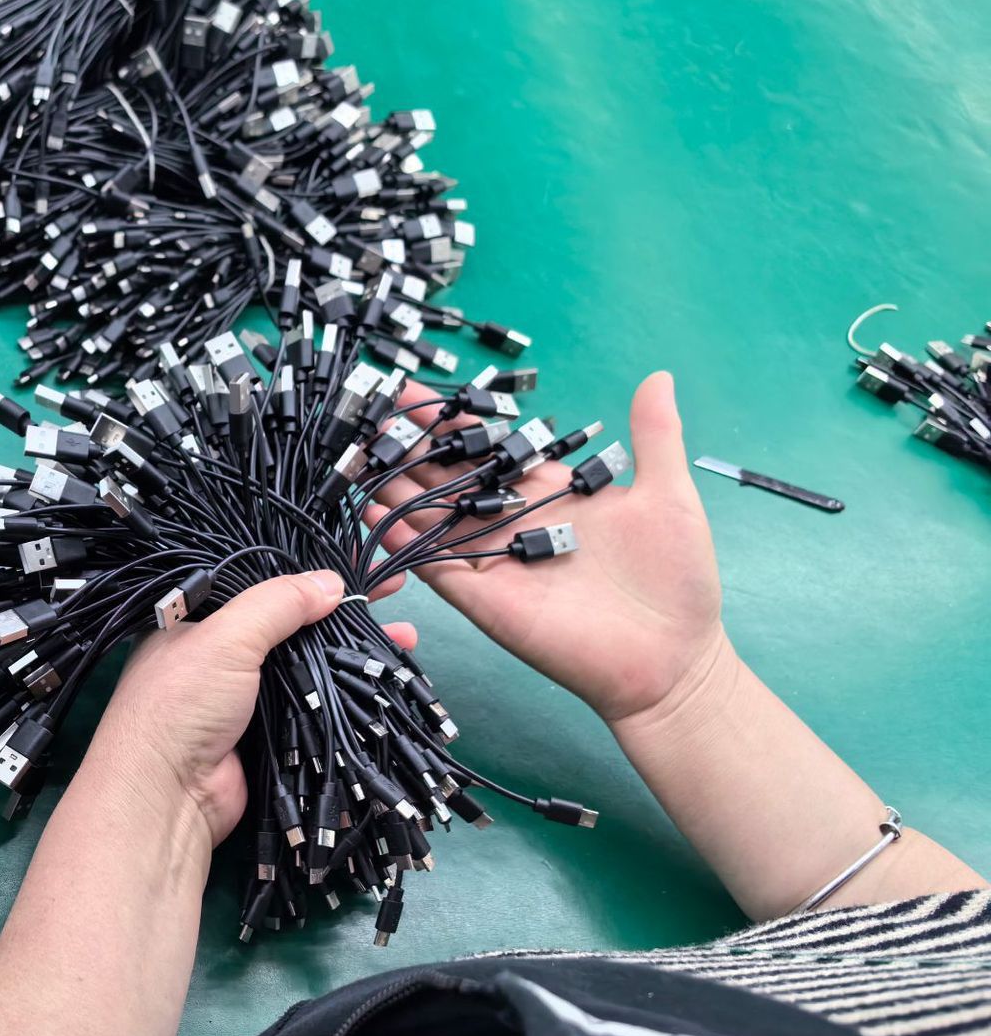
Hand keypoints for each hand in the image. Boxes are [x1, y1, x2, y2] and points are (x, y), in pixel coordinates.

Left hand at [79, 571, 418, 849]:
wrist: (167, 796)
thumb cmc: (181, 704)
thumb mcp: (225, 638)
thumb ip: (278, 604)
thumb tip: (331, 582)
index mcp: (197, 621)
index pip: (262, 586)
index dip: (310, 574)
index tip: (359, 563)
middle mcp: (219, 655)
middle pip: (292, 625)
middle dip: (343, 612)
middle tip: (394, 594)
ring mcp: (245, 697)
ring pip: (309, 665)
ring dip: (354, 652)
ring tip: (406, 638)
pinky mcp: (267, 734)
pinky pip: (313, 706)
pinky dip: (347, 694)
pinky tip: (383, 680)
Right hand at [368, 371, 724, 724]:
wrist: (673, 660)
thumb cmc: (677, 581)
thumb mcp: (670, 495)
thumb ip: (655, 435)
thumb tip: (658, 375)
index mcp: (549, 492)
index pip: (490, 448)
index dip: (455, 422)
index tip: (418, 395)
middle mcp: (513, 522)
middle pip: (450, 478)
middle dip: (411, 449)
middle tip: (371, 418)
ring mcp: (494, 561)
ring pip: (431, 518)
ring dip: (395, 490)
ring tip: (359, 459)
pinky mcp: (483, 598)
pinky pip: (433, 565)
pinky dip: (401, 542)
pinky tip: (373, 515)